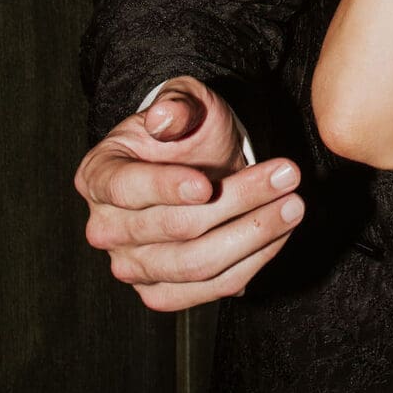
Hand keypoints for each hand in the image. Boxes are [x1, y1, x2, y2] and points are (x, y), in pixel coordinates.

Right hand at [75, 77, 303, 311]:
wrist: (197, 163)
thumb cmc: (186, 131)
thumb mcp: (185, 100)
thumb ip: (176, 102)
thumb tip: (165, 116)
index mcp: (98, 176)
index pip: (126, 188)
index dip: (166, 188)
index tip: (208, 185)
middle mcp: (106, 228)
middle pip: (174, 227)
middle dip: (237, 202)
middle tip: (286, 176)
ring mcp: (132, 266)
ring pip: (196, 264)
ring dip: (252, 236)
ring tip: (293, 205)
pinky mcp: (162, 291)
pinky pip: (210, 288)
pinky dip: (251, 264)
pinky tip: (280, 234)